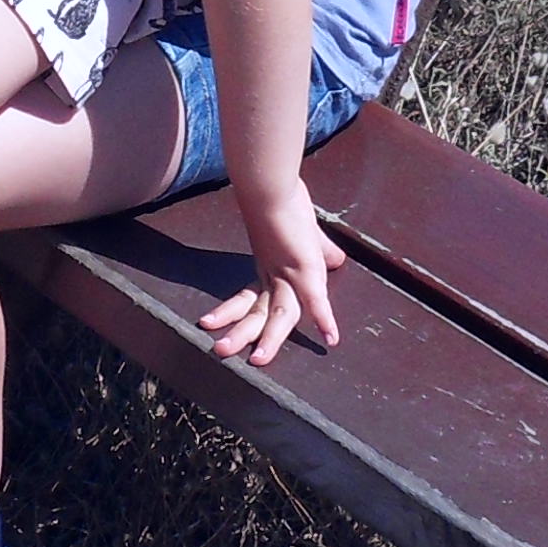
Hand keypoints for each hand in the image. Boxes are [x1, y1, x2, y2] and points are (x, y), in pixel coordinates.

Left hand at [203, 172, 344, 365]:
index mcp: (269, 270)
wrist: (272, 185)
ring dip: (270, 340)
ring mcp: (290, 274)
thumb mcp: (307, 234)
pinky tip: (331, 338)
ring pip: (280, 315)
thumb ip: (321, 250)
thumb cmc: (287, 203)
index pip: (249, 299)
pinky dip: (324, 319)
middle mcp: (275, 276)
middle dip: (239, 334)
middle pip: (256, 313)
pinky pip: (316, 299)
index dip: (232, 314)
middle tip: (219, 351)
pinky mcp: (307, 267)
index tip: (210, 324)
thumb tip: (337, 259)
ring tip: (258, 361)